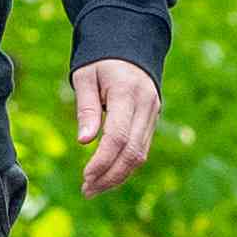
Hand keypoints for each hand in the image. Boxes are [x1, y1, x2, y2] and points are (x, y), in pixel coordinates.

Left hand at [69, 59, 161, 194]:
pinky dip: (125, 166)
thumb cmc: (100, 61)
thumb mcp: (85, 77)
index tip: (85, 177)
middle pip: (133, 151)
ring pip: (140, 154)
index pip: (118, 136)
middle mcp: (146, 105)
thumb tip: (84, 142)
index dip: (102, 161)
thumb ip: (86, 109)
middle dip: (110, 176)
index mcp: (127, 93)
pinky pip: (142, 149)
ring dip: (118, 176)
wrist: (129, 45)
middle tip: (87, 191)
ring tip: (94, 189)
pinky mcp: (152, 120)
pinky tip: (107, 176)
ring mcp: (153, 114)